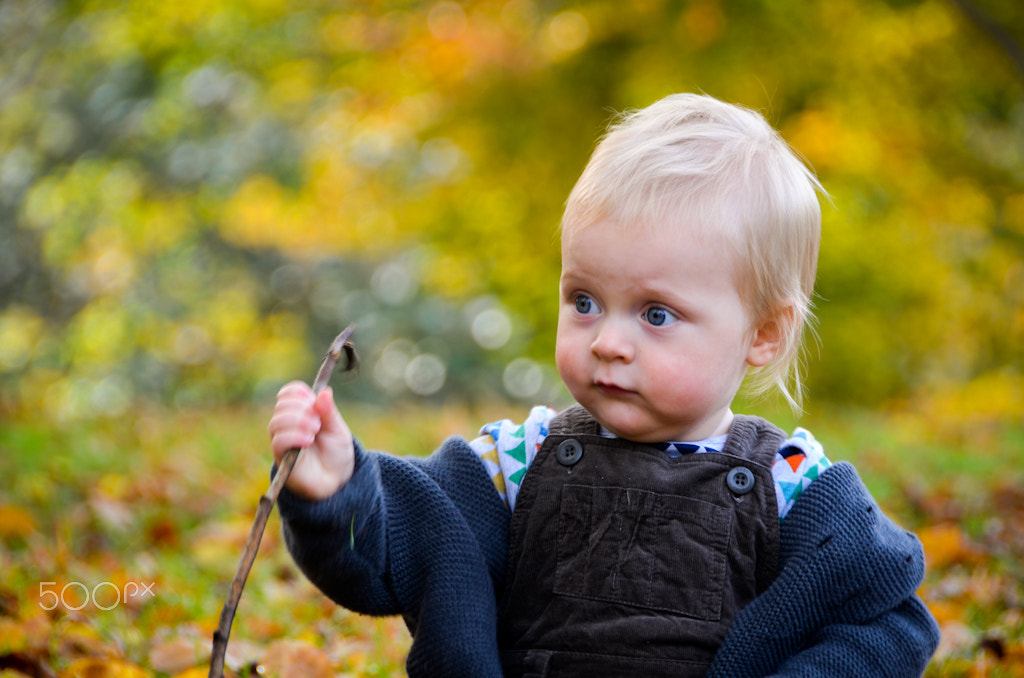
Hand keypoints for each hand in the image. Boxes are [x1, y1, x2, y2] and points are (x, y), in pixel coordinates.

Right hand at [268, 381, 354, 499]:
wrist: (337, 482)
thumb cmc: (336, 455)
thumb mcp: (338, 431)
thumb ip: (330, 413)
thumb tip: (324, 392)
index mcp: (302, 413)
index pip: (288, 393)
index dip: (297, 392)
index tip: (312, 399)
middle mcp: (288, 425)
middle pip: (281, 406)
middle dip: (300, 408)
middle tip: (318, 422)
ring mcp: (283, 441)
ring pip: (276, 422)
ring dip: (297, 421)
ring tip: (315, 431)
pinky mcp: (281, 458)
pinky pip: (278, 442)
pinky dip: (294, 436)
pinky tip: (308, 440)